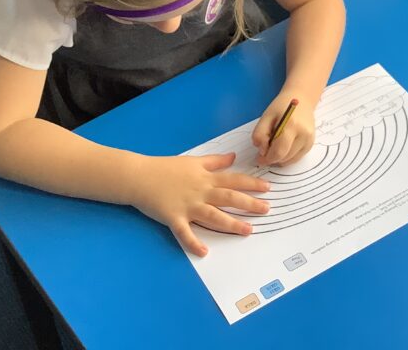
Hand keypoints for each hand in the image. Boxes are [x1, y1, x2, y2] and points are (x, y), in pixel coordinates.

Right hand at [129, 153, 269, 256]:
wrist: (139, 176)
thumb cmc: (166, 168)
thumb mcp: (193, 161)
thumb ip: (214, 161)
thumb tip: (233, 157)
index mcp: (205, 178)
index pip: (233, 180)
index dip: (251, 184)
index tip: (268, 188)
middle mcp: (200, 192)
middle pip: (229, 198)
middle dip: (249, 204)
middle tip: (266, 209)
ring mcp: (188, 206)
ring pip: (213, 216)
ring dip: (231, 224)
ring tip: (248, 230)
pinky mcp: (174, 218)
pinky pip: (185, 233)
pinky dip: (194, 243)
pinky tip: (205, 252)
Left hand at [252, 92, 315, 166]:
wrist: (301, 99)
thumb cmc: (281, 107)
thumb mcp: (266, 116)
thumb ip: (260, 134)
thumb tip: (262, 151)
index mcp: (292, 125)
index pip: (279, 151)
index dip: (267, 158)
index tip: (259, 158)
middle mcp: (304, 135)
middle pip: (285, 158)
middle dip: (272, 159)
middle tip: (264, 152)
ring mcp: (309, 140)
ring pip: (290, 160)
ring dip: (279, 159)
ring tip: (273, 147)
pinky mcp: (311, 144)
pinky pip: (296, 158)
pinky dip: (286, 157)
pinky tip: (282, 147)